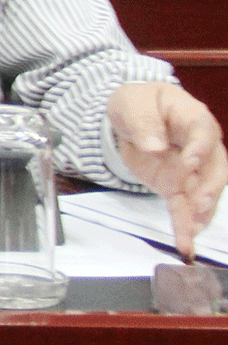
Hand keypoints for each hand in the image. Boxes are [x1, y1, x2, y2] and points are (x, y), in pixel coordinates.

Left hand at [108, 82, 226, 259]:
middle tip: (199, 203)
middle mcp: (201, 148)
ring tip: (192, 232)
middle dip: (209, 188)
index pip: (203, 133)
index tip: (191, 162)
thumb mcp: (133, 104)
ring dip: (200, 214)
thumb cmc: (138, 104)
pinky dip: (185, 224)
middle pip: (214, 169)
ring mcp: (193, 170)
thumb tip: (154, 147)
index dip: (200, 148)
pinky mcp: (179, 186)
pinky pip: (185, 207)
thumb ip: (143, 124)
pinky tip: (186, 241)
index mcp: (192, 119)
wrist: (131, 117)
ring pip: (204, 194)